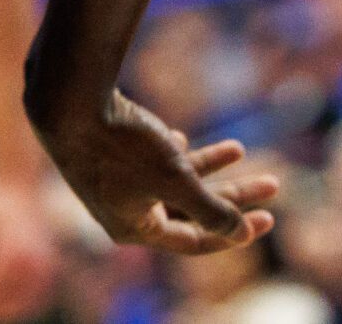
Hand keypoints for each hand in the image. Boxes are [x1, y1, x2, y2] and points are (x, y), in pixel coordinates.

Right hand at [38, 89, 279, 254]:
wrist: (69, 102)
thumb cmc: (121, 146)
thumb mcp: (174, 179)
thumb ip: (209, 209)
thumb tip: (242, 235)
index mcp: (136, 230)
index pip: (195, 240)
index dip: (234, 230)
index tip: (268, 217)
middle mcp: (126, 212)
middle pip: (192, 209)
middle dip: (233, 195)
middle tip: (272, 183)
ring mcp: (117, 184)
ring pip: (175, 181)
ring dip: (208, 166)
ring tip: (238, 149)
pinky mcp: (112, 156)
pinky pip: (153, 162)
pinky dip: (173, 152)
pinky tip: (180, 137)